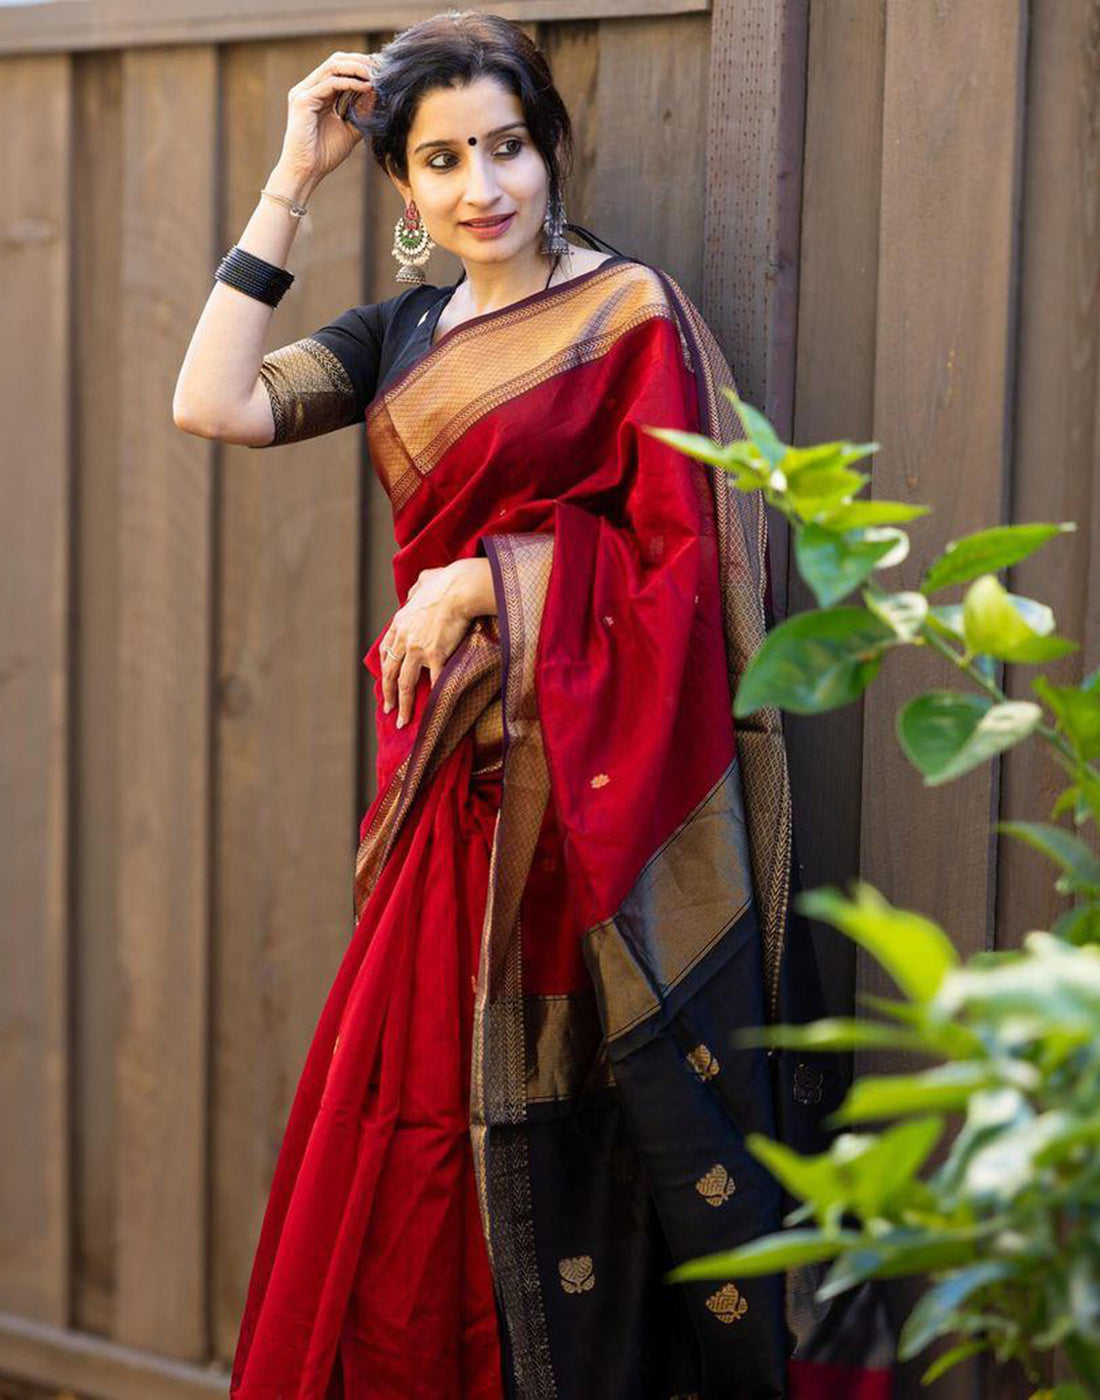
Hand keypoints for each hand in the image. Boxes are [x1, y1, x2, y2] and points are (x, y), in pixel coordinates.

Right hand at [276, 51, 380, 187]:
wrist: (306, 172)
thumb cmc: (324, 155)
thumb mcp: (350, 129)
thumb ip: (362, 112)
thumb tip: (378, 93)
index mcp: (318, 93)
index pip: (340, 68)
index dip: (361, 65)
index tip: (382, 69)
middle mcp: (308, 88)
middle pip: (336, 60)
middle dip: (361, 61)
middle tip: (381, 68)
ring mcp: (303, 92)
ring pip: (332, 66)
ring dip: (357, 68)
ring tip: (376, 75)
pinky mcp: (303, 101)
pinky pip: (330, 84)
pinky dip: (350, 83)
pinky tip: (366, 88)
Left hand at [380, 561, 492, 727]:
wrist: (459, 588)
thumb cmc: (446, 581)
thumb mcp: (424, 581)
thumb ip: (417, 588)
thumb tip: (416, 591)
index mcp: (400, 623)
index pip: (385, 650)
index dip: (384, 668)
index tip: (385, 680)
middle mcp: (404, 638)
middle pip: (390, 672)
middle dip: (387, 693)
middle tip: (387, 709)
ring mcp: (418, 648)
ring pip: (405, 682)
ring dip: (402, 704)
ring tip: (402, 720)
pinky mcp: (435, 655)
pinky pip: (432, 682)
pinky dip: (431, 698)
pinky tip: (431, 711)